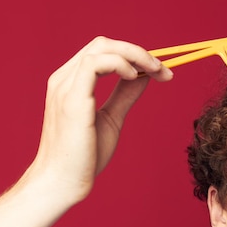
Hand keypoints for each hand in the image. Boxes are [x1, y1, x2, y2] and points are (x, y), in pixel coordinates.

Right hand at [25, 36, 172, 203]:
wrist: (63, 183)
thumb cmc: (83, 157)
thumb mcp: (112, 118)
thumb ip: (125, 95)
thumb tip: (145, 75)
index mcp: (71, 83)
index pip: (103, 52)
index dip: (134, 55)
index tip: (161, 71)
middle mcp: (64, 80)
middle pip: (102, 44)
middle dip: (138, 51)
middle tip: (163, 68)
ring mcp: (65, 87)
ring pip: (100, 47)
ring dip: (134, 54)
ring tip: (155, 70)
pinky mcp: (71, 100)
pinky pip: (94, 63)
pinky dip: (119, 63)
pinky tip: (134, 77)